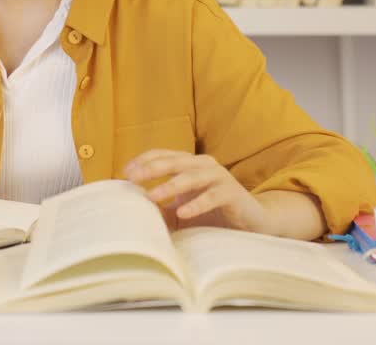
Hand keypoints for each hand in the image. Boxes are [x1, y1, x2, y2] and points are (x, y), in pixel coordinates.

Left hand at [123, 150, 269, 233]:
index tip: (124, 173)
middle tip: (132, 178)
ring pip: (191, 177)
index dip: (143, 160)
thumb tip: (133, 214)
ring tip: (152, 196)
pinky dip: (197, 204)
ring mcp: (219, 177)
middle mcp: (203, 165)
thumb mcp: (181, 212)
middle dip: (151, 169)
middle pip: (174, 161)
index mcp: (189, 164)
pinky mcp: (232, 193)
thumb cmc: (211, 214)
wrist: (251, 221)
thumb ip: (161, 210)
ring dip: (170, 186)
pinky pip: (212, 196)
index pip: (162, 155)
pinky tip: (182, 213)